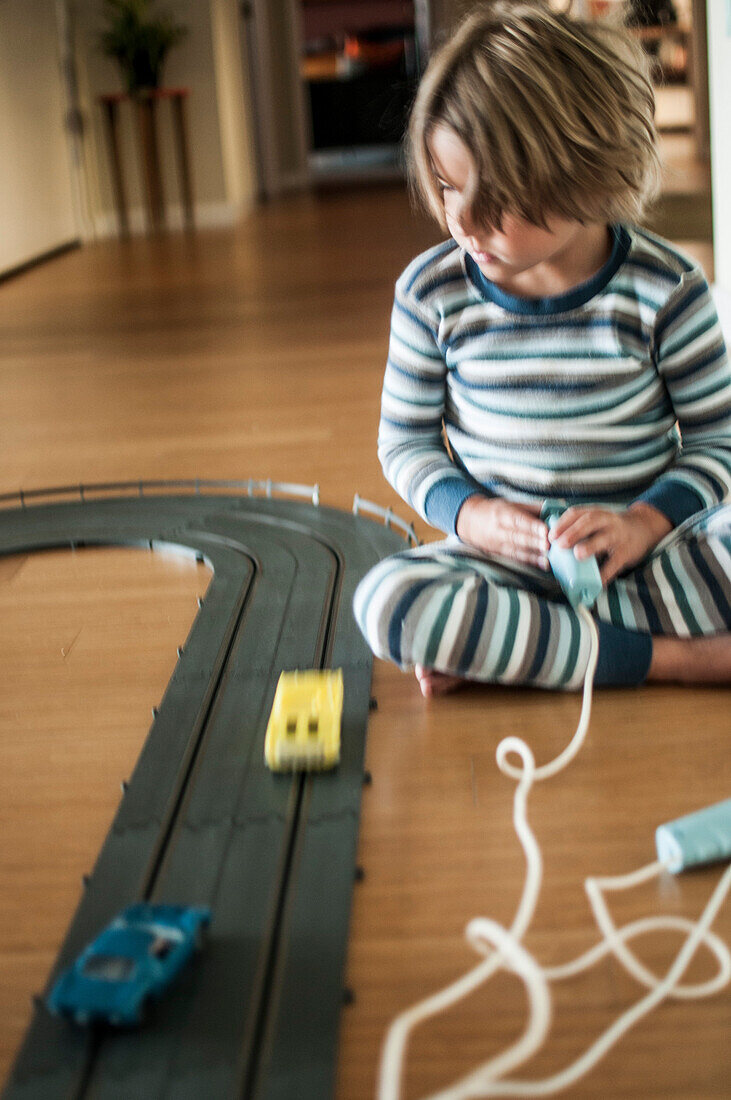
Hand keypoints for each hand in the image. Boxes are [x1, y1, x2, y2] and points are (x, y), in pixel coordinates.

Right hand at [456, 495, 549, 567]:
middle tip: (549, 545)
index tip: (546, 530)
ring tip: (548, 559)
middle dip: (534, 542)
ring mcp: (498, 544)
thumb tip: (554, 508)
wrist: (470, 521)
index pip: (519, 520)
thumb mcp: (511, 503)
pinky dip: (529, 563)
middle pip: (518, 537)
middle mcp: (499, 530)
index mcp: (503, 514)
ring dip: (533, 556)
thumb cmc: (496, 511)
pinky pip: (515, 559)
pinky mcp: (499, 554)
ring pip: (517, 550)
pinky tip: (541, 565)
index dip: (532, 526)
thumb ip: (532, 507)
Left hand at [548, 503, 672, 585]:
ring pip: (604, 538)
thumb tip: (553, 546)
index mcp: (596, 513)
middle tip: (560, 544)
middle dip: (574, 532)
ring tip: (578, 554)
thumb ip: (579, 528)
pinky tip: (596, 581)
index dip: (563, 523)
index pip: (577, 513)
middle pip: (590, 522)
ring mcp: (619, 535)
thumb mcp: (597, 521)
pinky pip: (615, 563)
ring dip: (590, 546)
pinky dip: (605, 573)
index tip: (551, 535)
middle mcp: (608, 521)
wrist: (644, 527)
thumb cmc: (612, 527)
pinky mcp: (627, 552)